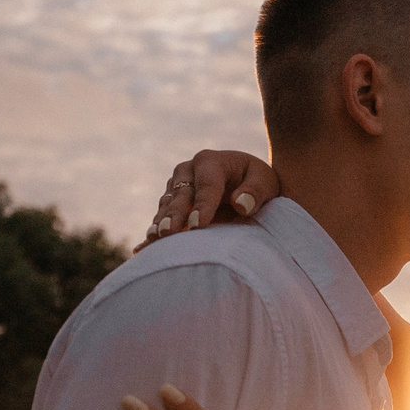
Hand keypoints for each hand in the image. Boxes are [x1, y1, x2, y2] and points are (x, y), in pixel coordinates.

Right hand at [140, 150, 281, 248]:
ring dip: (161, 222)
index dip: (203, 205)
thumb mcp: (266, 182)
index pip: (208, 185)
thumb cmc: (258, 182)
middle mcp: (188, 170)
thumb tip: (240, 204)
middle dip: (175, 214)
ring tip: (155, 239)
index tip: (198, 224)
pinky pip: (161, 216)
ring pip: (167, 205)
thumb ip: (255, 192)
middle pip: (181, 194)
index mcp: (211, 161)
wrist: (246, 182)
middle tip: (169, 233)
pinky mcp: (171, 201)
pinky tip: (143, 247)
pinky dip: (154, 231)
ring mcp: (177, 185)